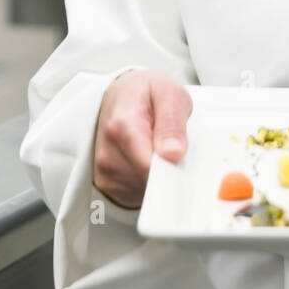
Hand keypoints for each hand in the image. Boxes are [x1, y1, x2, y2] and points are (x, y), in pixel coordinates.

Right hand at [92, 69, 192, 209]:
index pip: (150, 168)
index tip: (183, 162)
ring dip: (158, 177)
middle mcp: (108, 154)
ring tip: (157, 149)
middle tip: (171, 146)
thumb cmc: (144, 93)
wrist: (120, 95)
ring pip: (144, 191)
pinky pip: (135, 195)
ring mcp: (105, 172)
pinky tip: (148, 160)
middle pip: (148, 182)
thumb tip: (174, 154)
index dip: (172, 169)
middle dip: (167, 170)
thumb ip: (172, 122)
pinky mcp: (106, 184)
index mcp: (122, 127)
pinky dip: (147, 182)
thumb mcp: (169, 93)